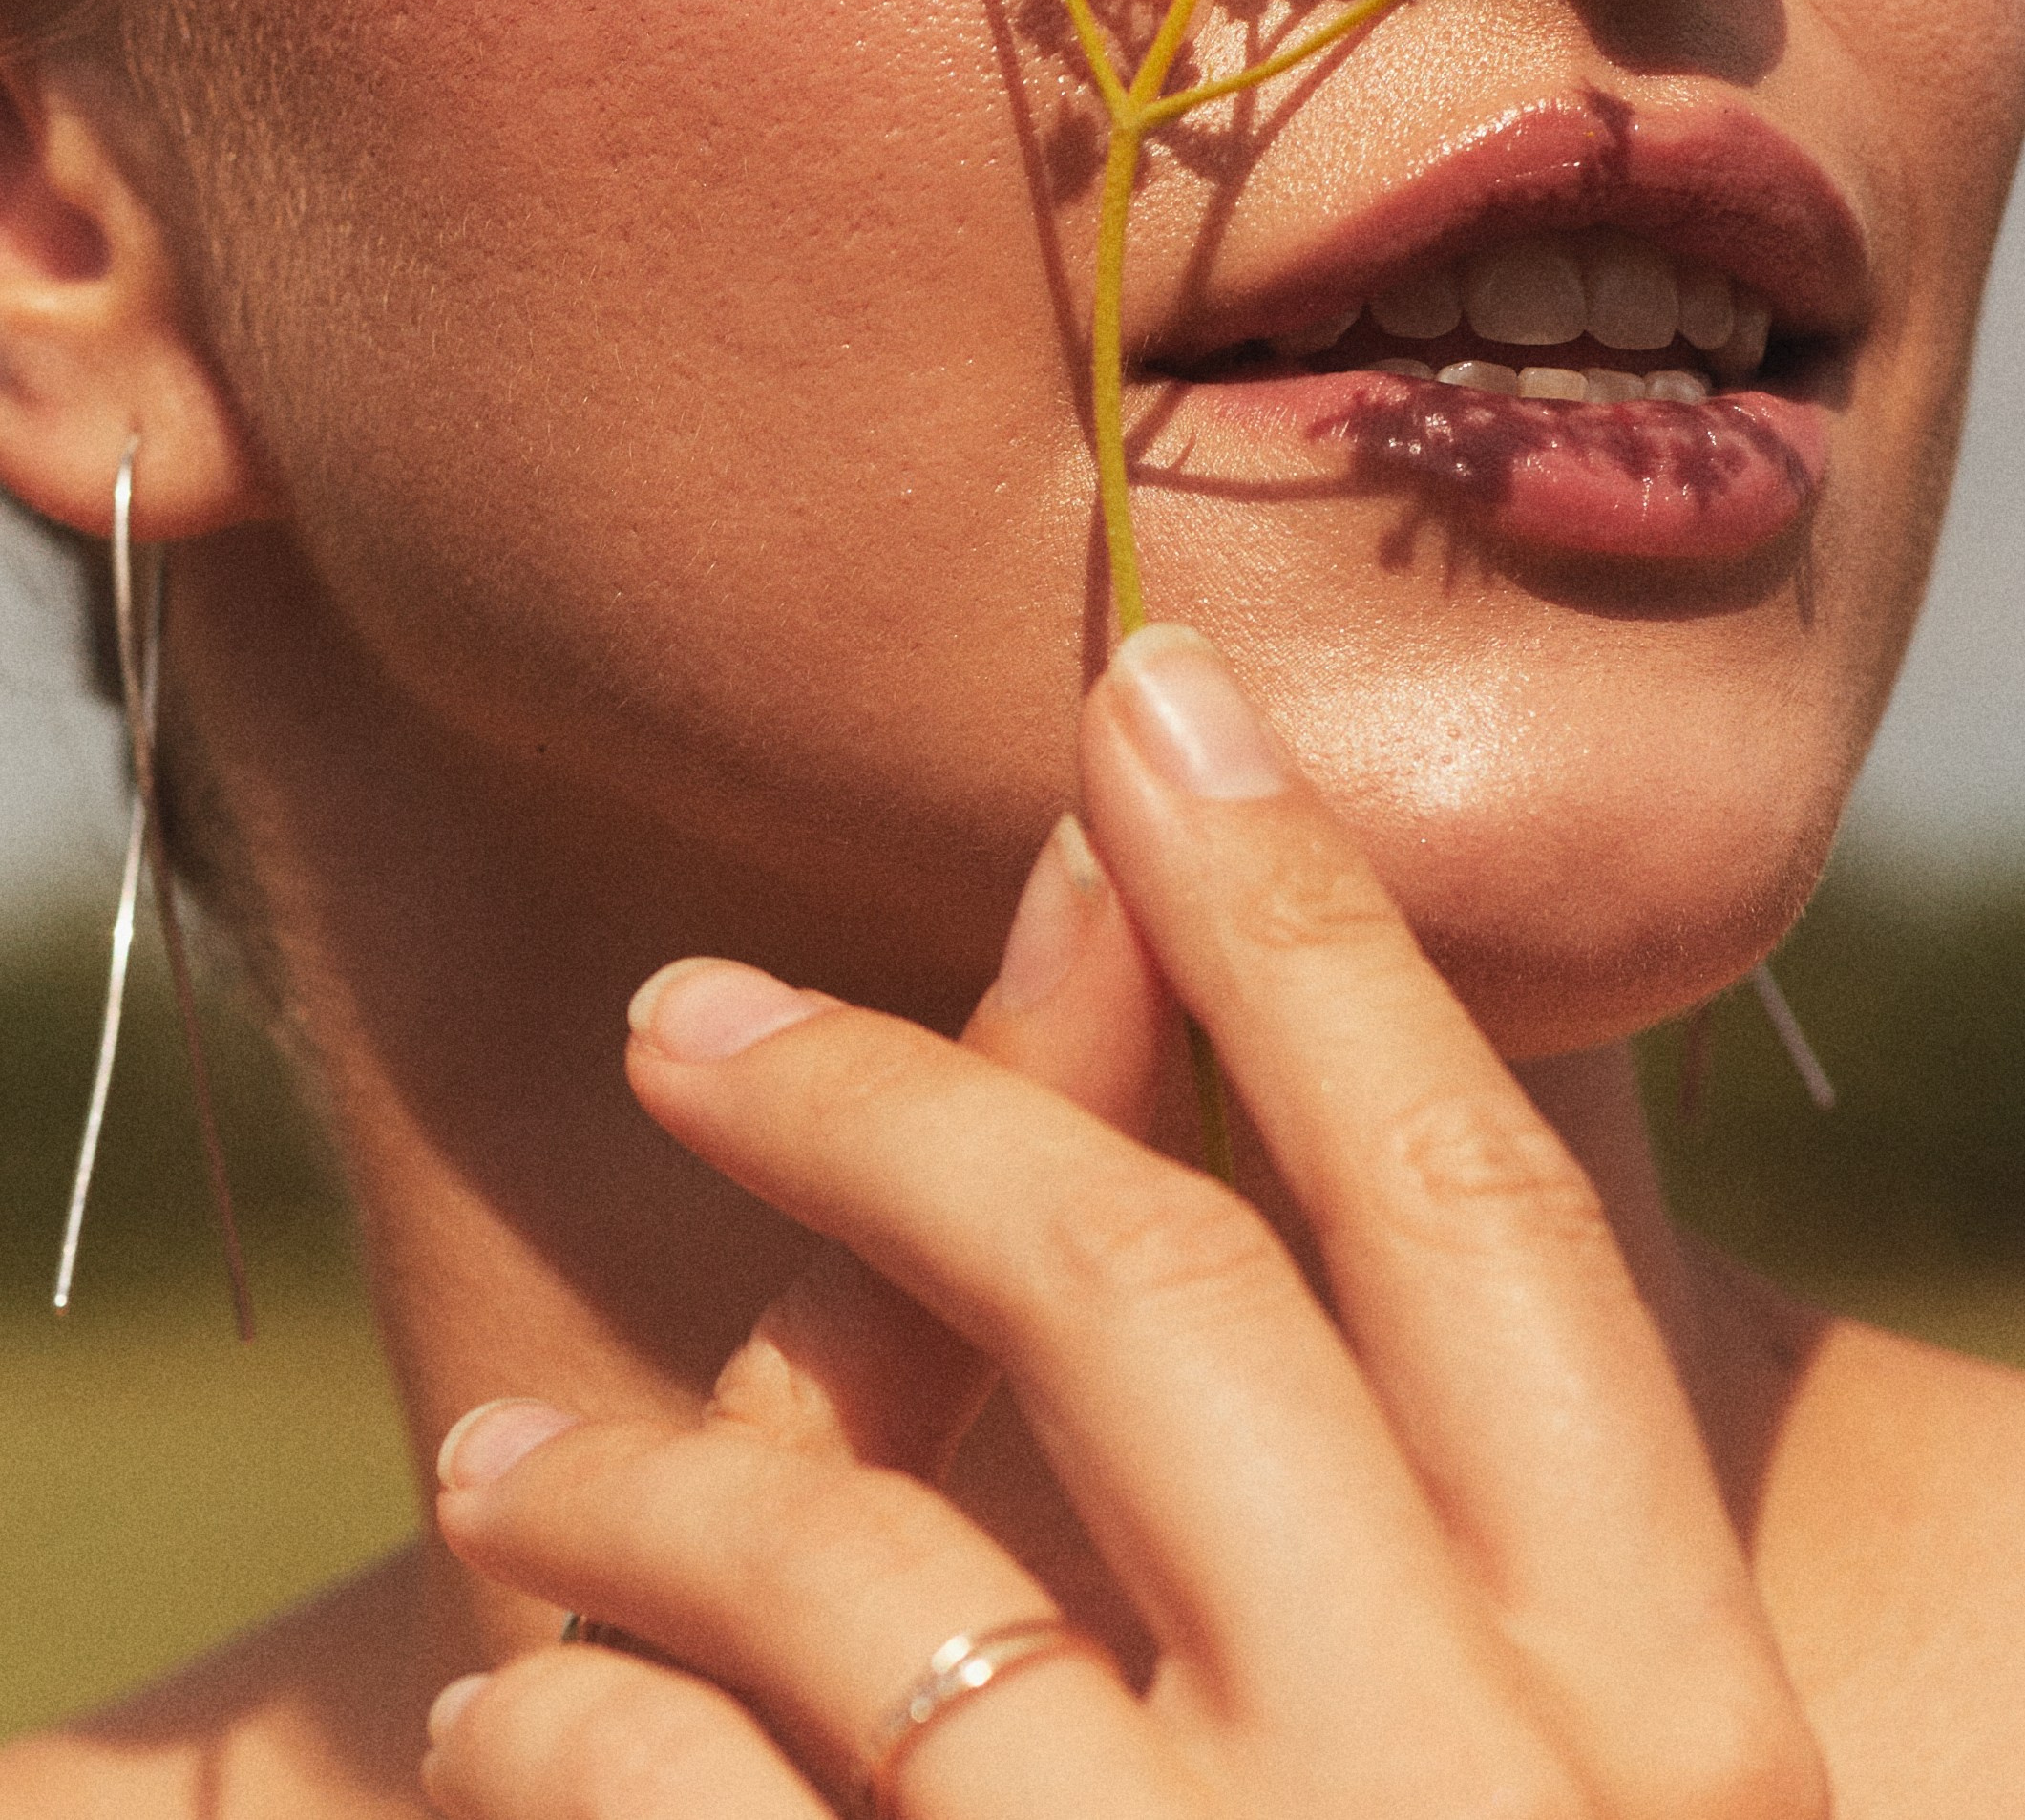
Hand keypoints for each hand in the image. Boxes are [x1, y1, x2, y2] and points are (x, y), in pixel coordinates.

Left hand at [422, 624, 1825, 1818]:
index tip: (1151, 693)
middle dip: (897, 1097)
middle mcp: (1481, 1801)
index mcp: (1666, 1720)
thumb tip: (1259, 1194)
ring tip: (500, 1485)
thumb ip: (1426, 1562)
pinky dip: (577, 1759)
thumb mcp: (1546, 1804)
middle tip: (682, 1004)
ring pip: (876, 1576)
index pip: (1468, 1201)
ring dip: (642, 1481)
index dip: (1307, 916)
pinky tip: (508, 1745)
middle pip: (1150, 1299)